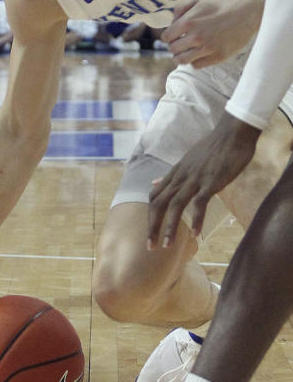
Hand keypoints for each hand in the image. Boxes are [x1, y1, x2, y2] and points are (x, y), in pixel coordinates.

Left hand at [148, 114, 261, 247]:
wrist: (231, 133)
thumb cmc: (212, 148)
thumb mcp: (186, 162)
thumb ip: (170, 176)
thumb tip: (154, 183)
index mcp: (175, 174)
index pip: (154, 197)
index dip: (149, 216)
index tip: (149, 233)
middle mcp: (180, 177)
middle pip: (159, 204)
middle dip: (152, 226)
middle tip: (150, 247)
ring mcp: (194, 179)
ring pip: (175, 205)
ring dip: (170, 227)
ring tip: (167, 245)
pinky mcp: (211, 182)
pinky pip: (200, 202)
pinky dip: (196, 218)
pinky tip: (195, 233)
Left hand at [161, 0, 259, 67]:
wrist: (248, 11)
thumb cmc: (223, 4)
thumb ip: (180, 8)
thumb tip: (172, 21)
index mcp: (188, 22)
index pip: (166, 37)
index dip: (169, 36)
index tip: (174, 36)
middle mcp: (196, 37)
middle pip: (173, 49)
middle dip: (175, 46)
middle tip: (181, 43)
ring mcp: (208, 48)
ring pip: (182, 60)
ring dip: (181, 57)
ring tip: (186, 52)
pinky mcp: (219, 56)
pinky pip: (197, 65)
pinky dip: (195, 61)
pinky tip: (200, 54)